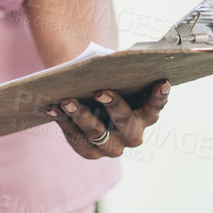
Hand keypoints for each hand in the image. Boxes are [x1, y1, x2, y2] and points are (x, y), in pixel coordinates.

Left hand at [45, 81, 170, 158]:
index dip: (159, 96)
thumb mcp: (115, 78)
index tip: (161, 81)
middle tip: (101, 91)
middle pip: (126, 123)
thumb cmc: (107, 84)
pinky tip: (51, 108)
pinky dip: (62, 121)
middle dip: (114, 106)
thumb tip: (107, 60)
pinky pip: (75, 137)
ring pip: (97, 133)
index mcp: (146, 116)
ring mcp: (112, 147)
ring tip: (67, 101)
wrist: (87, 101)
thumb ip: (118, 72)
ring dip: (81, 116)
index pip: (155, 107)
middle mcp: (132, 135)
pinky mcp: (90, 152)